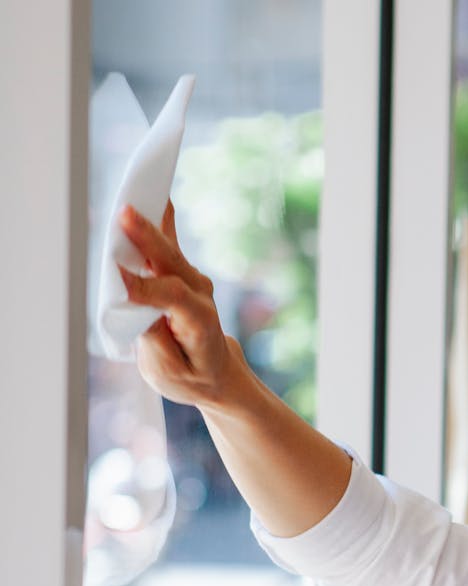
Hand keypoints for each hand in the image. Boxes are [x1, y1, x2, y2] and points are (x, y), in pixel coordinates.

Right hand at [117, 201, 246, 409]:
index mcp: (200, 322)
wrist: (216, 373)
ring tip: (132, 192)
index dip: (144, 287)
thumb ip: (151, 336)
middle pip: (170, 263)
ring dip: (147, 223)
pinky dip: (161, 220)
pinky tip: (156, 192)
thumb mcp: (168, 371)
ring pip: (167, 249)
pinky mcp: (182, 274)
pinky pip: (170, 243)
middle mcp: (200, 295)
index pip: (170, 297)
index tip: (115, 275)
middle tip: (124, 213)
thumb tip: (131, 302)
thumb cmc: (190, 375)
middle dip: (146, 238)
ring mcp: (193, 281)